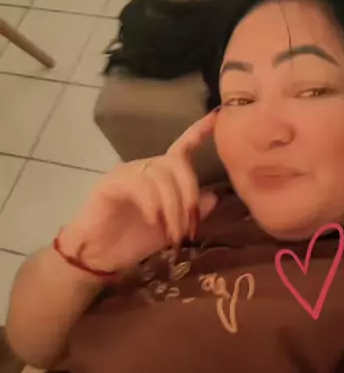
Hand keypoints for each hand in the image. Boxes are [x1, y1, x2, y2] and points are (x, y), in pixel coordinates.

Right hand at [58, 112, 218, 273]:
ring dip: (173, 208)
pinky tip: (153, 221)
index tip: (216, 116)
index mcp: (161, 175)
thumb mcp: (171, 228)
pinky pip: (140, 184)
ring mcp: (127, 173)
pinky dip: (152, 204)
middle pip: (177, 163)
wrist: (98, 256)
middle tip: (190, 228)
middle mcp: (145, 168)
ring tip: (173, 235)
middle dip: (189, 195)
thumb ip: (192, 212)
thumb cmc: (133, 241)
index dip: (198, 132)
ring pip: (161, 176)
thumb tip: (214, 196)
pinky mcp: (111, 183)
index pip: (182, 148)